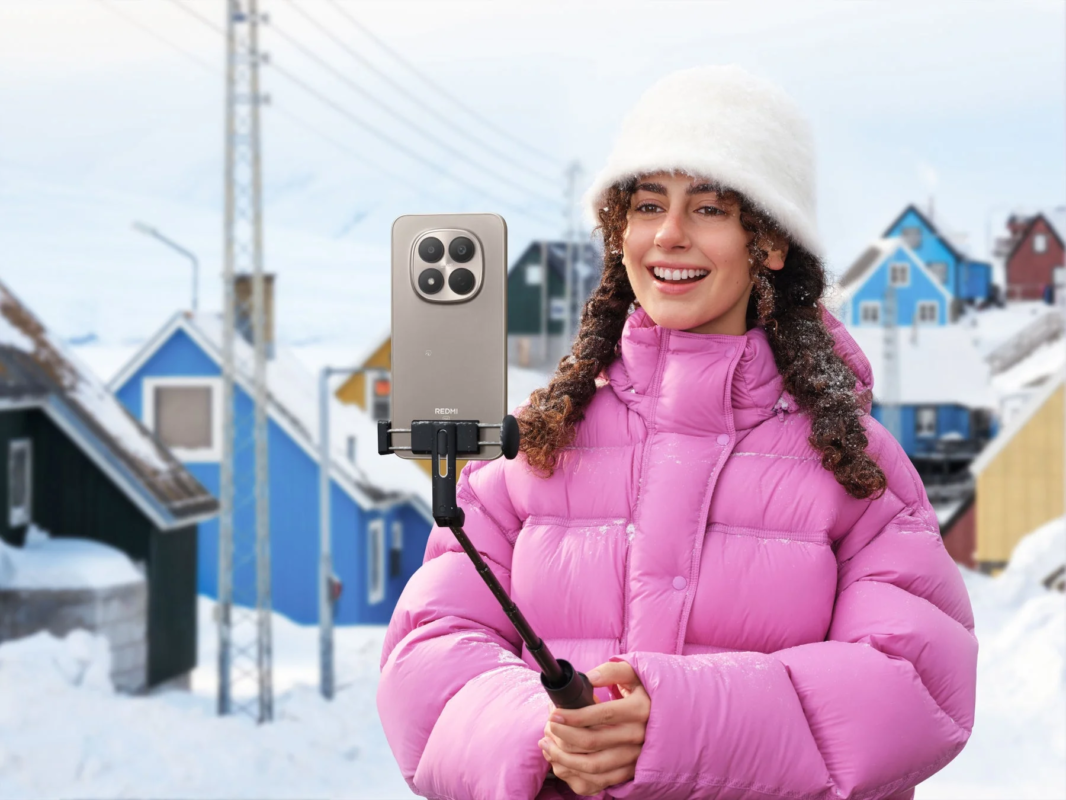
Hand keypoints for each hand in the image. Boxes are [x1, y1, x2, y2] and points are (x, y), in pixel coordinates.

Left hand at [539, 660, 649, 796]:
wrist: (664, 716)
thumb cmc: (641, 690)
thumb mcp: (633, 673)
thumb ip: (611, 671)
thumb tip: (589, 679)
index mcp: (641, 709)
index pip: (603, 714)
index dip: (575, 716)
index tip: (554, 713)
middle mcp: (640, 736)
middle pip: (594, 742)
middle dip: (564, 736)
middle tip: (548, 727)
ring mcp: (636, 757)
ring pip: (594, 766)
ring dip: (564, 758)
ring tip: (547, 745)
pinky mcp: (630, 772)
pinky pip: (599, 781)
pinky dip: (575, 774)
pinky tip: (561, 762)